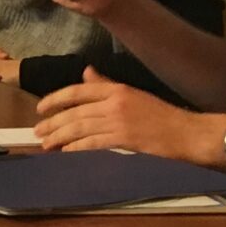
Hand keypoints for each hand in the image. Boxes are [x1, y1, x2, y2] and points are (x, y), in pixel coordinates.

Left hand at [35, 68, 222, 160]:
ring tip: (46, 144)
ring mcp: (119, 120)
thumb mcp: (134, 94)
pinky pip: (93, 143)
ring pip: (80, 127)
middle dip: (53, 122)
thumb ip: (107, 86)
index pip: (78, 91)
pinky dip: (76, 148)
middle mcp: (115, 102)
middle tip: (38, 132)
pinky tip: (66, 152)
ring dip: (60, 137)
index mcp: (117, 89)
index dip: (55, 99)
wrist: (187, 132)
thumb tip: (86, 73)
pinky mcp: (124, 139)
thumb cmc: (162, 116)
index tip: (40, 108)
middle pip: (75, 111)